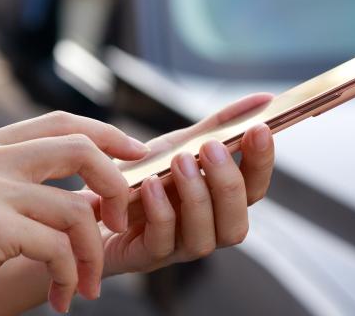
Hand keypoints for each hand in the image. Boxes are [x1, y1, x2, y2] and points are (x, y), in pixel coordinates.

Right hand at [0, 112, 148, 314]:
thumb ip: (23, 181)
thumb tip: (94, 188)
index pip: (62, 122)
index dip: (109, 134)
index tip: (140, 154)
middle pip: (81, 149)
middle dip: (117, 187)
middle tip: (123, 224)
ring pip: (77, 210)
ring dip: (92, 255)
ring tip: (86, 284)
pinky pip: (59, 247)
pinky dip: (71, 276)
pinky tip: (63, 296)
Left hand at [79, 93, 276, 275]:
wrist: (90, 202)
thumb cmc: (142, 177)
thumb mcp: (181, 144)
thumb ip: (221, 125)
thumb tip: (264, 99)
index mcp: (221, 203)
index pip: (255, 189)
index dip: (262, 162)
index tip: (259, 128)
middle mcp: (207, 229)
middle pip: (237, 222)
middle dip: (228, 183)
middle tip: (211, 148)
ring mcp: (179, 247)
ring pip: (205, 238)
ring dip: (196, 197)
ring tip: (180, 162)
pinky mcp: (146, 256)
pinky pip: (162, 241)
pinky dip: (161, 212)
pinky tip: (151, 184)